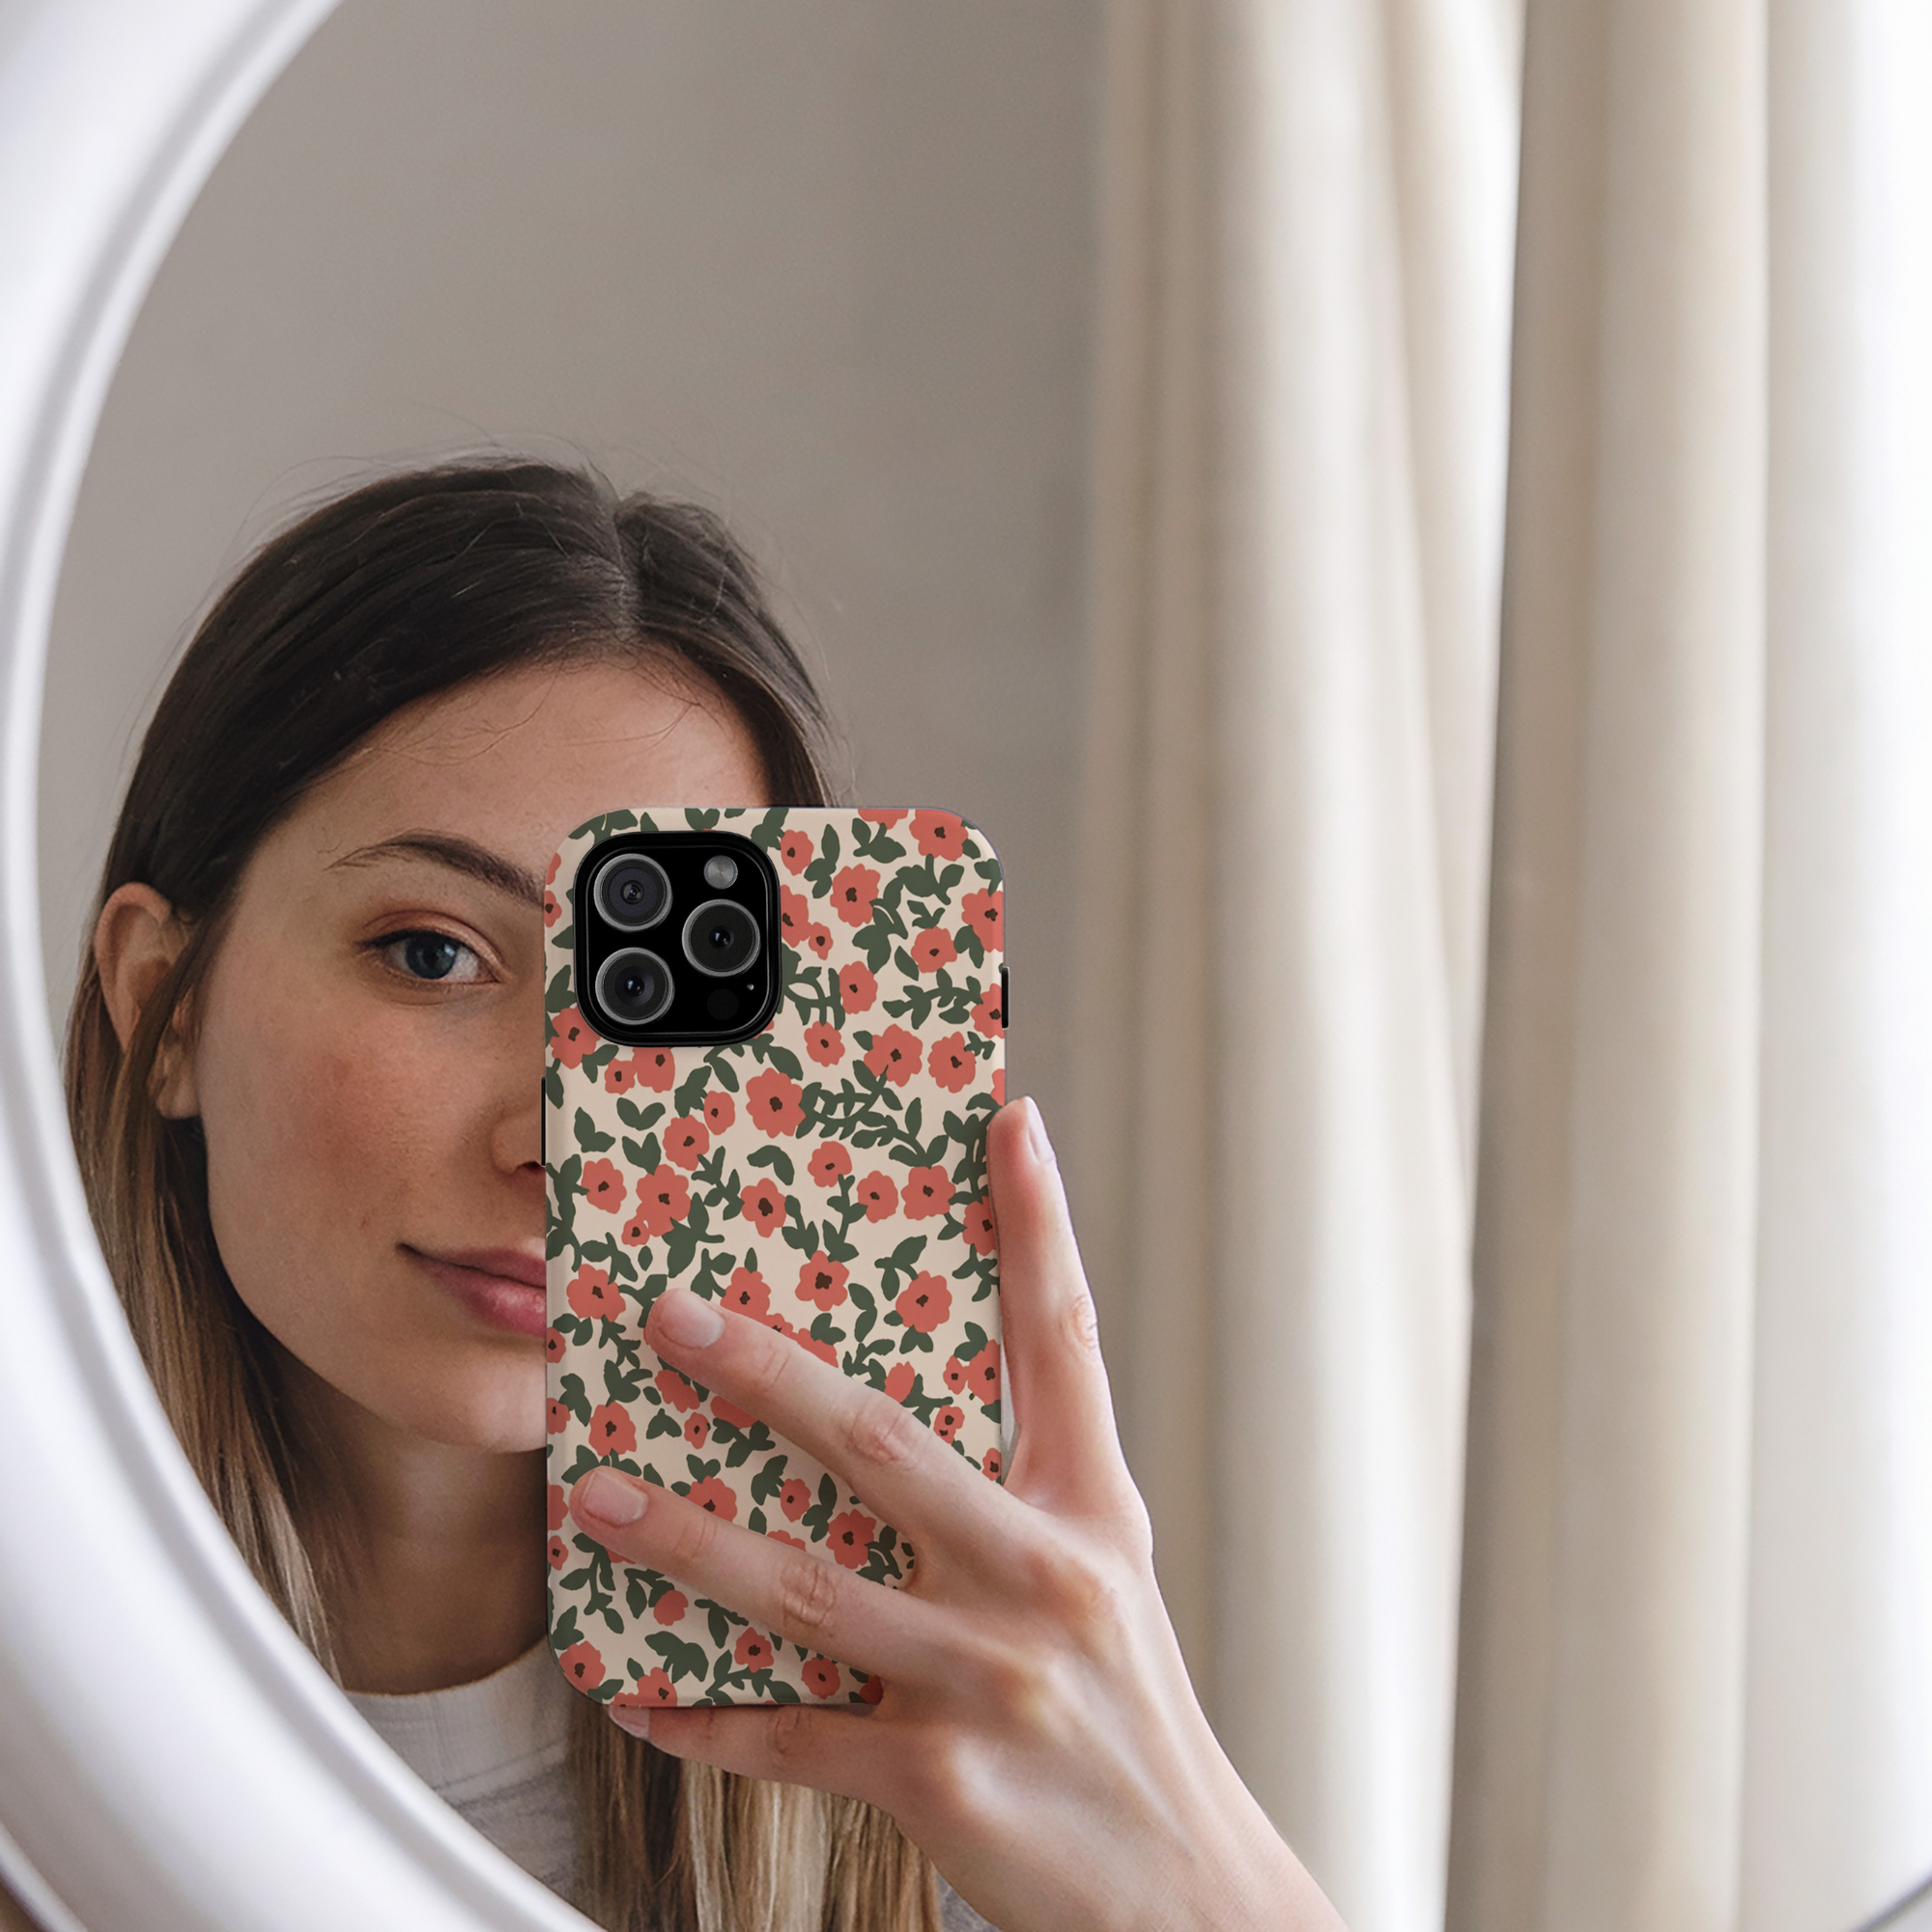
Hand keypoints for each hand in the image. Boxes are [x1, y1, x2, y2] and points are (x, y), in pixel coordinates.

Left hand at [569, 1099, 1344, 1931]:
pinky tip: (636, 1690)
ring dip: (687, 1539)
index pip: (1066, 1336)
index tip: (1008, 1123)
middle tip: (673, 1315)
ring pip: (805, 1588)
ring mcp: (990, 1677)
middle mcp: (1045, 1574)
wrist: (1186, 1891)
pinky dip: (704, 1714)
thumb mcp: (1102, 1572)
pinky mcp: (941, 1779)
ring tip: (598, 1496)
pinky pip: (791, 1735)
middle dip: (767, 1371)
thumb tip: (890, 1398)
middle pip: (884, 1442)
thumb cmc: (1127, 1707)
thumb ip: (1016, 1484)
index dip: (1040, 1222)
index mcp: (1091, 1506)